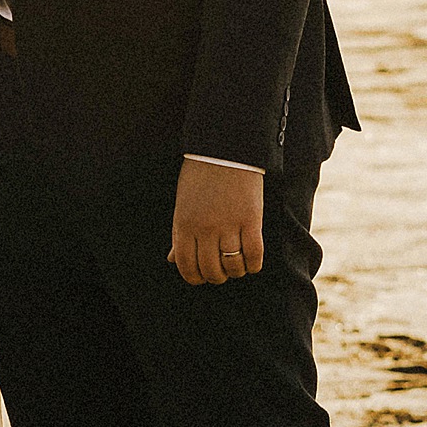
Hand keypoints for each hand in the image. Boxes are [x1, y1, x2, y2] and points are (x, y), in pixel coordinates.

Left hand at [169, 158, 264, 284]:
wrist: (225, 149)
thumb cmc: (199, 176)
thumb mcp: (182, 205)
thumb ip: (178, 234)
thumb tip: (171, 260)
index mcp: (184, 225)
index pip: (186, 267)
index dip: (195, 278)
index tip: (202, 276)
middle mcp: (205, 229)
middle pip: (211, 271)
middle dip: (217, 276)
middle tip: (222, 270)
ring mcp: (229, 225)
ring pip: (233, 267)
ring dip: (236, 272)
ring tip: (237, 265)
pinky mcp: (251, 220)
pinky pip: (254, 255)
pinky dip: (254, 265)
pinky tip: (252, 262)